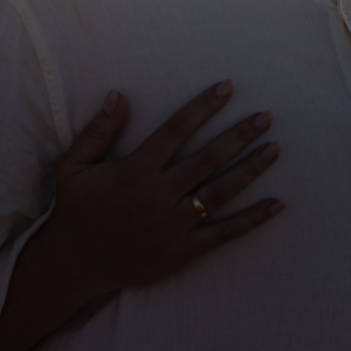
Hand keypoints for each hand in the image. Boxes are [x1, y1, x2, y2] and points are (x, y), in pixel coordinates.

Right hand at [44, 81, 282, 298]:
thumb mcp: (73, 165)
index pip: (176, 129)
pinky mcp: (182, 252)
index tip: (228, 87)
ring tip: (275, 148)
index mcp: (134, 170)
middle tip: (267, 116)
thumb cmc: (76, 209)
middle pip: (207, 159)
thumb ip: (97, 130)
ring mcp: (172, 226)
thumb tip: (117, 93)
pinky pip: (224, 234)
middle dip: (239, 135)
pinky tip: (277, 203)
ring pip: (220, 192)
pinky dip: (252, 219)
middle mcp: (157, 196)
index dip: (203, 106)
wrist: (75, 264)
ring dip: (250, 169)